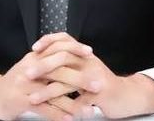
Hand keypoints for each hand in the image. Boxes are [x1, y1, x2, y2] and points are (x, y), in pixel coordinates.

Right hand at [0, 40, 92, 120]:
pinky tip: (70, 119)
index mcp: (35, 57)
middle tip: (97, 85)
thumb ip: (48, 60)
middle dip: (80, 78)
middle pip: (59, 70)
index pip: (57, 48)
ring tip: (88, 110)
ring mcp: (26, 85)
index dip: (74, 49)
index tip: (90, 53)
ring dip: (73, 103)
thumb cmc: (17, 81)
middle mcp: (31, 68)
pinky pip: (44, 108)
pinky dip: (58, 115)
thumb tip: (71, 54)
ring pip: (53, 92)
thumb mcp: (31, 65)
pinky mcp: (21, 101)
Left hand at [30, 32, 153, 118]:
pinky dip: (67, 109)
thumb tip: (47, 56)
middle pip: (63, 58)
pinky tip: (55, 115)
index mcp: (83, 54)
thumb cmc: (101, 82)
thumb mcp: (85, 66)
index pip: (64, 39)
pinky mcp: (100, 94)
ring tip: (33, 98)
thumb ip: (69, 60)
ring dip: (48, 90)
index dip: (48, 41)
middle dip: (42, 66)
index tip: (33, 48)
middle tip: (27, 74)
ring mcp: (94, 77)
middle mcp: (89, 61)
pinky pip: (79, 101)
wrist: (127, 95)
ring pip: (68, 81)